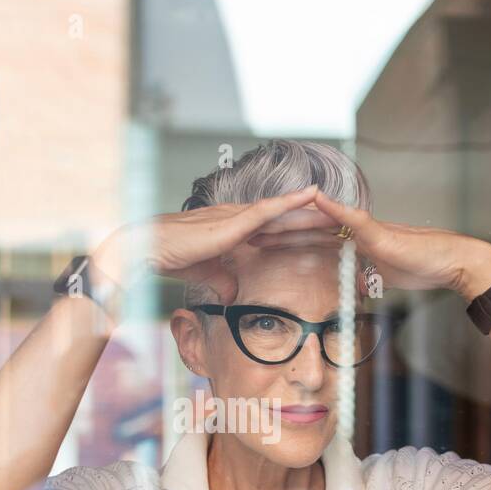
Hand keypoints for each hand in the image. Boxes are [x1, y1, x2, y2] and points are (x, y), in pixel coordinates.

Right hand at [89, 185, 338, 311]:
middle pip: (283, 218)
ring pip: (282, 211)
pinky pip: (268, 208)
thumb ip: (222, 280)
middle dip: (311, 218)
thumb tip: (234, 295)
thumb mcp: (206, 273)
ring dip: (310, 208)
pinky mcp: (233, 220)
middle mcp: (238, 217)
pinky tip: (312, 194)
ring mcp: (236, 216)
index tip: (320, 234)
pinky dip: (291, 201)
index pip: (272, 229)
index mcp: (233, 229)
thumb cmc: (172, 256)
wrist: (150, 248)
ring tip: (337, 206)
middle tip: (340, 219)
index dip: (296, 230)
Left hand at [246, 190, 490, 300]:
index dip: (285, 241)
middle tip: (246, 230)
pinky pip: (354, 218)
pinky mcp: (380, 232)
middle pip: (310, 228)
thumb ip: (369, 277)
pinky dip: (334, 209)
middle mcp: (357, 231)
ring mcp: (368, 229)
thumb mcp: (386, 278)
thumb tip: (358, 287)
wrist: (454, 263)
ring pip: (324, 221)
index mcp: (354, 244)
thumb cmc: (425, 270)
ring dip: (295, 219)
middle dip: (278, 230)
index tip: (258, 244)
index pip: (312, 241)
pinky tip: (315, 199)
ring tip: (266, 217)